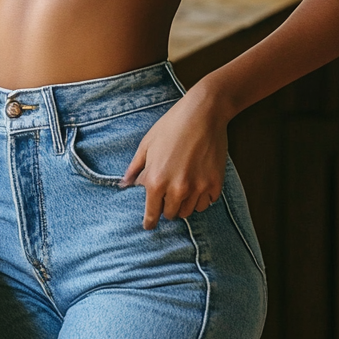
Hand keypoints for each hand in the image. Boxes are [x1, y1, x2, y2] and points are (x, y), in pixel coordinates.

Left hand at [120, 84, 229, 229]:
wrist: (202, 113)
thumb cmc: (172, 126)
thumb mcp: (147, 144)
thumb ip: (135, 168)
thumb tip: (123, 185)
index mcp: (156, 180)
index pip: (152, 214)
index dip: (149, 221)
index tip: (149, 225)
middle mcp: (177, 189)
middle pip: (172, 214)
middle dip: (167, 208)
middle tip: (167, 196)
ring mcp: (198, 188)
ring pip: (190, 211)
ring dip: (184, 204)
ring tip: (183, 188)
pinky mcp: (215, 184)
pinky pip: (207, 202)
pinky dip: (202, 198)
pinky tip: (198, 183)